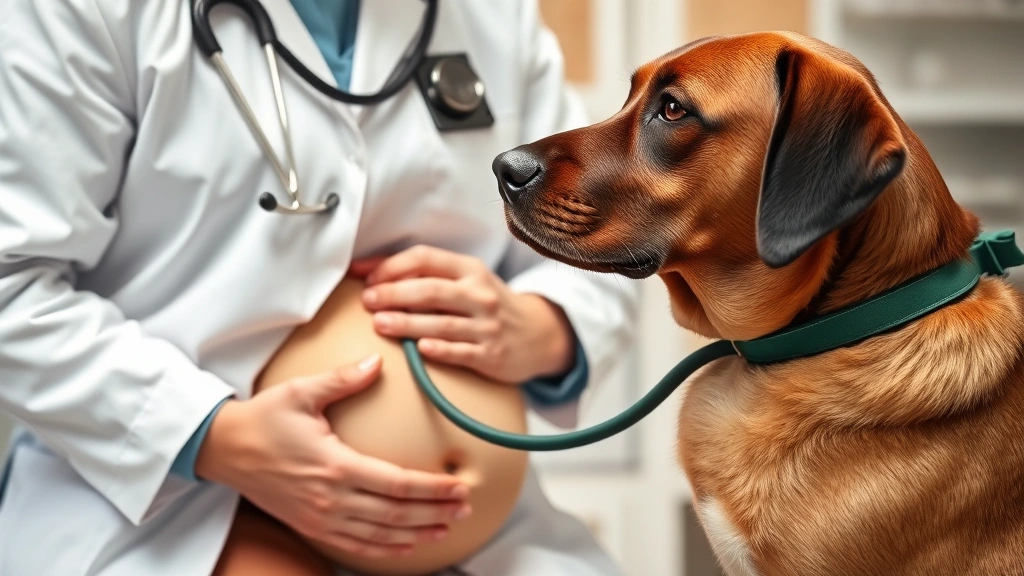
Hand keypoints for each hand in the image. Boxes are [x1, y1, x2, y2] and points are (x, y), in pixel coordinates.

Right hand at [195, 355, 471, 558]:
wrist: (224, 449)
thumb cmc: (264, 419)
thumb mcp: (301, 392)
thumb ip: (343, 379)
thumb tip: (376, 361)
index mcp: (334, 465)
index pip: (396, 483)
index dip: (432, 488)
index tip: (458, 485)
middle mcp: (330, 498)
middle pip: (396, 514)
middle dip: (435, 512)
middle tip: (465, 505)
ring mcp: (320, 517)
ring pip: (380, 535)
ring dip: (418, 532)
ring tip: (448, 525)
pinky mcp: (311, 526)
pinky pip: (356, 545)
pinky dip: (385, 548)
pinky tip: (407, 544)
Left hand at [349, 245, 574, 383]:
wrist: (539, 335)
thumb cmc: (490, 306)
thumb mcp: (469, 281)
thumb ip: (428, 276)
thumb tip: (372, 272)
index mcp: (470, 270)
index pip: (425, 258)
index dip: (392, 266)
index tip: (367, 277)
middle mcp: (480, 294)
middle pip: (431, 290)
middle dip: (395, 293)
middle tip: (368, 300)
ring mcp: (487, 326)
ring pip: (442, 323)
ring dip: (408, 323)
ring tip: (380, 324)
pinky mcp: (491, 355)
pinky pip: (462, 352)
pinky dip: (441, 350)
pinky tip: (420, 349)